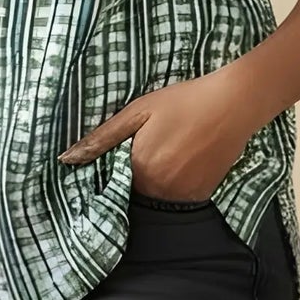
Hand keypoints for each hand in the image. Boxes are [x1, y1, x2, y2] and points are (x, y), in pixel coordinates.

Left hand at [57, 68, 253, 202]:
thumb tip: (66, 159)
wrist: (233, 104)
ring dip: (155, 181)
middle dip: (135, 174)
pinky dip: (176, 184)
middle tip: (153, 145)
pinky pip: (177, 197)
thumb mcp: (137, 111)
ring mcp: (181, 195)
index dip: (114, 167)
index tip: (123, 152)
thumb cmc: (183, 102)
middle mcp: (157, 189)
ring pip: (155, 196)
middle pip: (133, 190)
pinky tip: (185, 159)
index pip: (111, 181)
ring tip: (170, 150)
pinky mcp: (201, 195)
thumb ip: (102, 138)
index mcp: (137, 168)